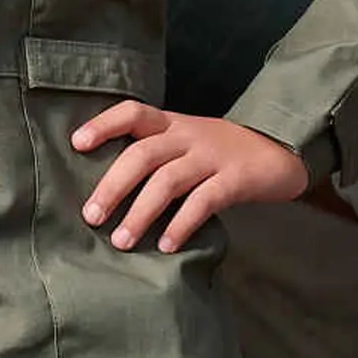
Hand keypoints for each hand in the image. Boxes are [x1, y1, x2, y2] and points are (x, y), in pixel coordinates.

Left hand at [72, 105, 311, 251]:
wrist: (281, 151)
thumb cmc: (221, 154)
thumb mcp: (187, 143)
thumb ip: (155, 156)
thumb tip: (106, 193)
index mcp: (172, 124)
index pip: (133, 112)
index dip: (104, 124)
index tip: (76, 144)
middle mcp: (188, 136)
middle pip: (142, 155)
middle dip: (113, 186)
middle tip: (91, 217)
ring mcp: (213, 156)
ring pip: (168, 181)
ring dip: (141, 213)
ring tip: (121, 241)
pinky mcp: (235, 179)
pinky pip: (203, 201)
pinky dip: (181, 224)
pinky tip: (165, 245)